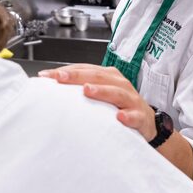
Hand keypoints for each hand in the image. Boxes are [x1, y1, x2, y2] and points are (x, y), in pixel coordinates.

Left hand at [39, 64, 156, 140]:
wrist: (146, 123)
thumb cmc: (119, 107)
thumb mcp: (100, 96)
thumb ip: (79, 92)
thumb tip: (51, 91)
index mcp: (108, 77)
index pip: (84, 69)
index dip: (65, 71)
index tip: (46, 76)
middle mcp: (119, 84)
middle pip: (98, 76)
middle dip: (77, 76)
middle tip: (60, 78)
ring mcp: (131, 99)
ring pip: (116, 92)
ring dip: (101, 91)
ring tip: (87, 90)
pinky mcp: (140, 116)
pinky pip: (135, 116)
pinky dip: (128, 116)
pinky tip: (119, 117)